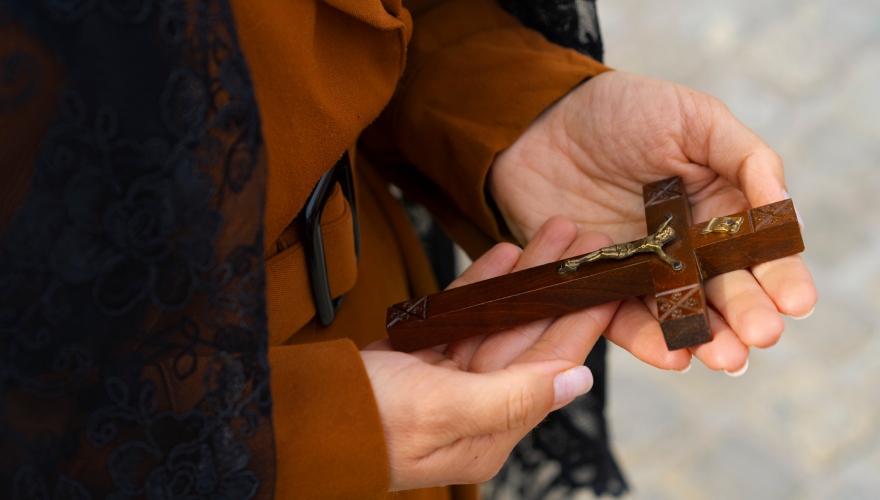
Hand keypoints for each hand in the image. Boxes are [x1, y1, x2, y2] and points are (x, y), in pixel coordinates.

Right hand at [362, 217, 617, 489]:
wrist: (295, 421)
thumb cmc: (366, 424)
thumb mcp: (442, 411)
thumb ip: (513, 397)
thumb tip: (578, 381)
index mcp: (492, 428)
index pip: (552, 364)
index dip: (583, 319)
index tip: (610, 280)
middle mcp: (477, 406)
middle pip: (529, 336)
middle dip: (558, 286)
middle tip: (587, 240)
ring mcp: (448, 382)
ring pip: (498, 321)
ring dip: (526, 278)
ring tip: (552, 235)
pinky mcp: (421, 361)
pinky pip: (461, 318)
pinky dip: (481, 287)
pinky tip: (504, 257)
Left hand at [489, 71, 816, 372]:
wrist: (538, 123)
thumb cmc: (622, 111)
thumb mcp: (692, 118)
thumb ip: (744, 158)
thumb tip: (785, 211)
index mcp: (719, 208)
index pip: (758, 250)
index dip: (781, 276)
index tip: (796, 302)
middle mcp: (688, 247)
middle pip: (725, 290)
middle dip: (747, 315)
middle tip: (762, 335)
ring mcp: (643, 271)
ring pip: (682, 314)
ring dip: (707, 338)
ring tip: (726, 358)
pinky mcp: (600, 287)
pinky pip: (624, 320)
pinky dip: (649, 341)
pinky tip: (675, 357)